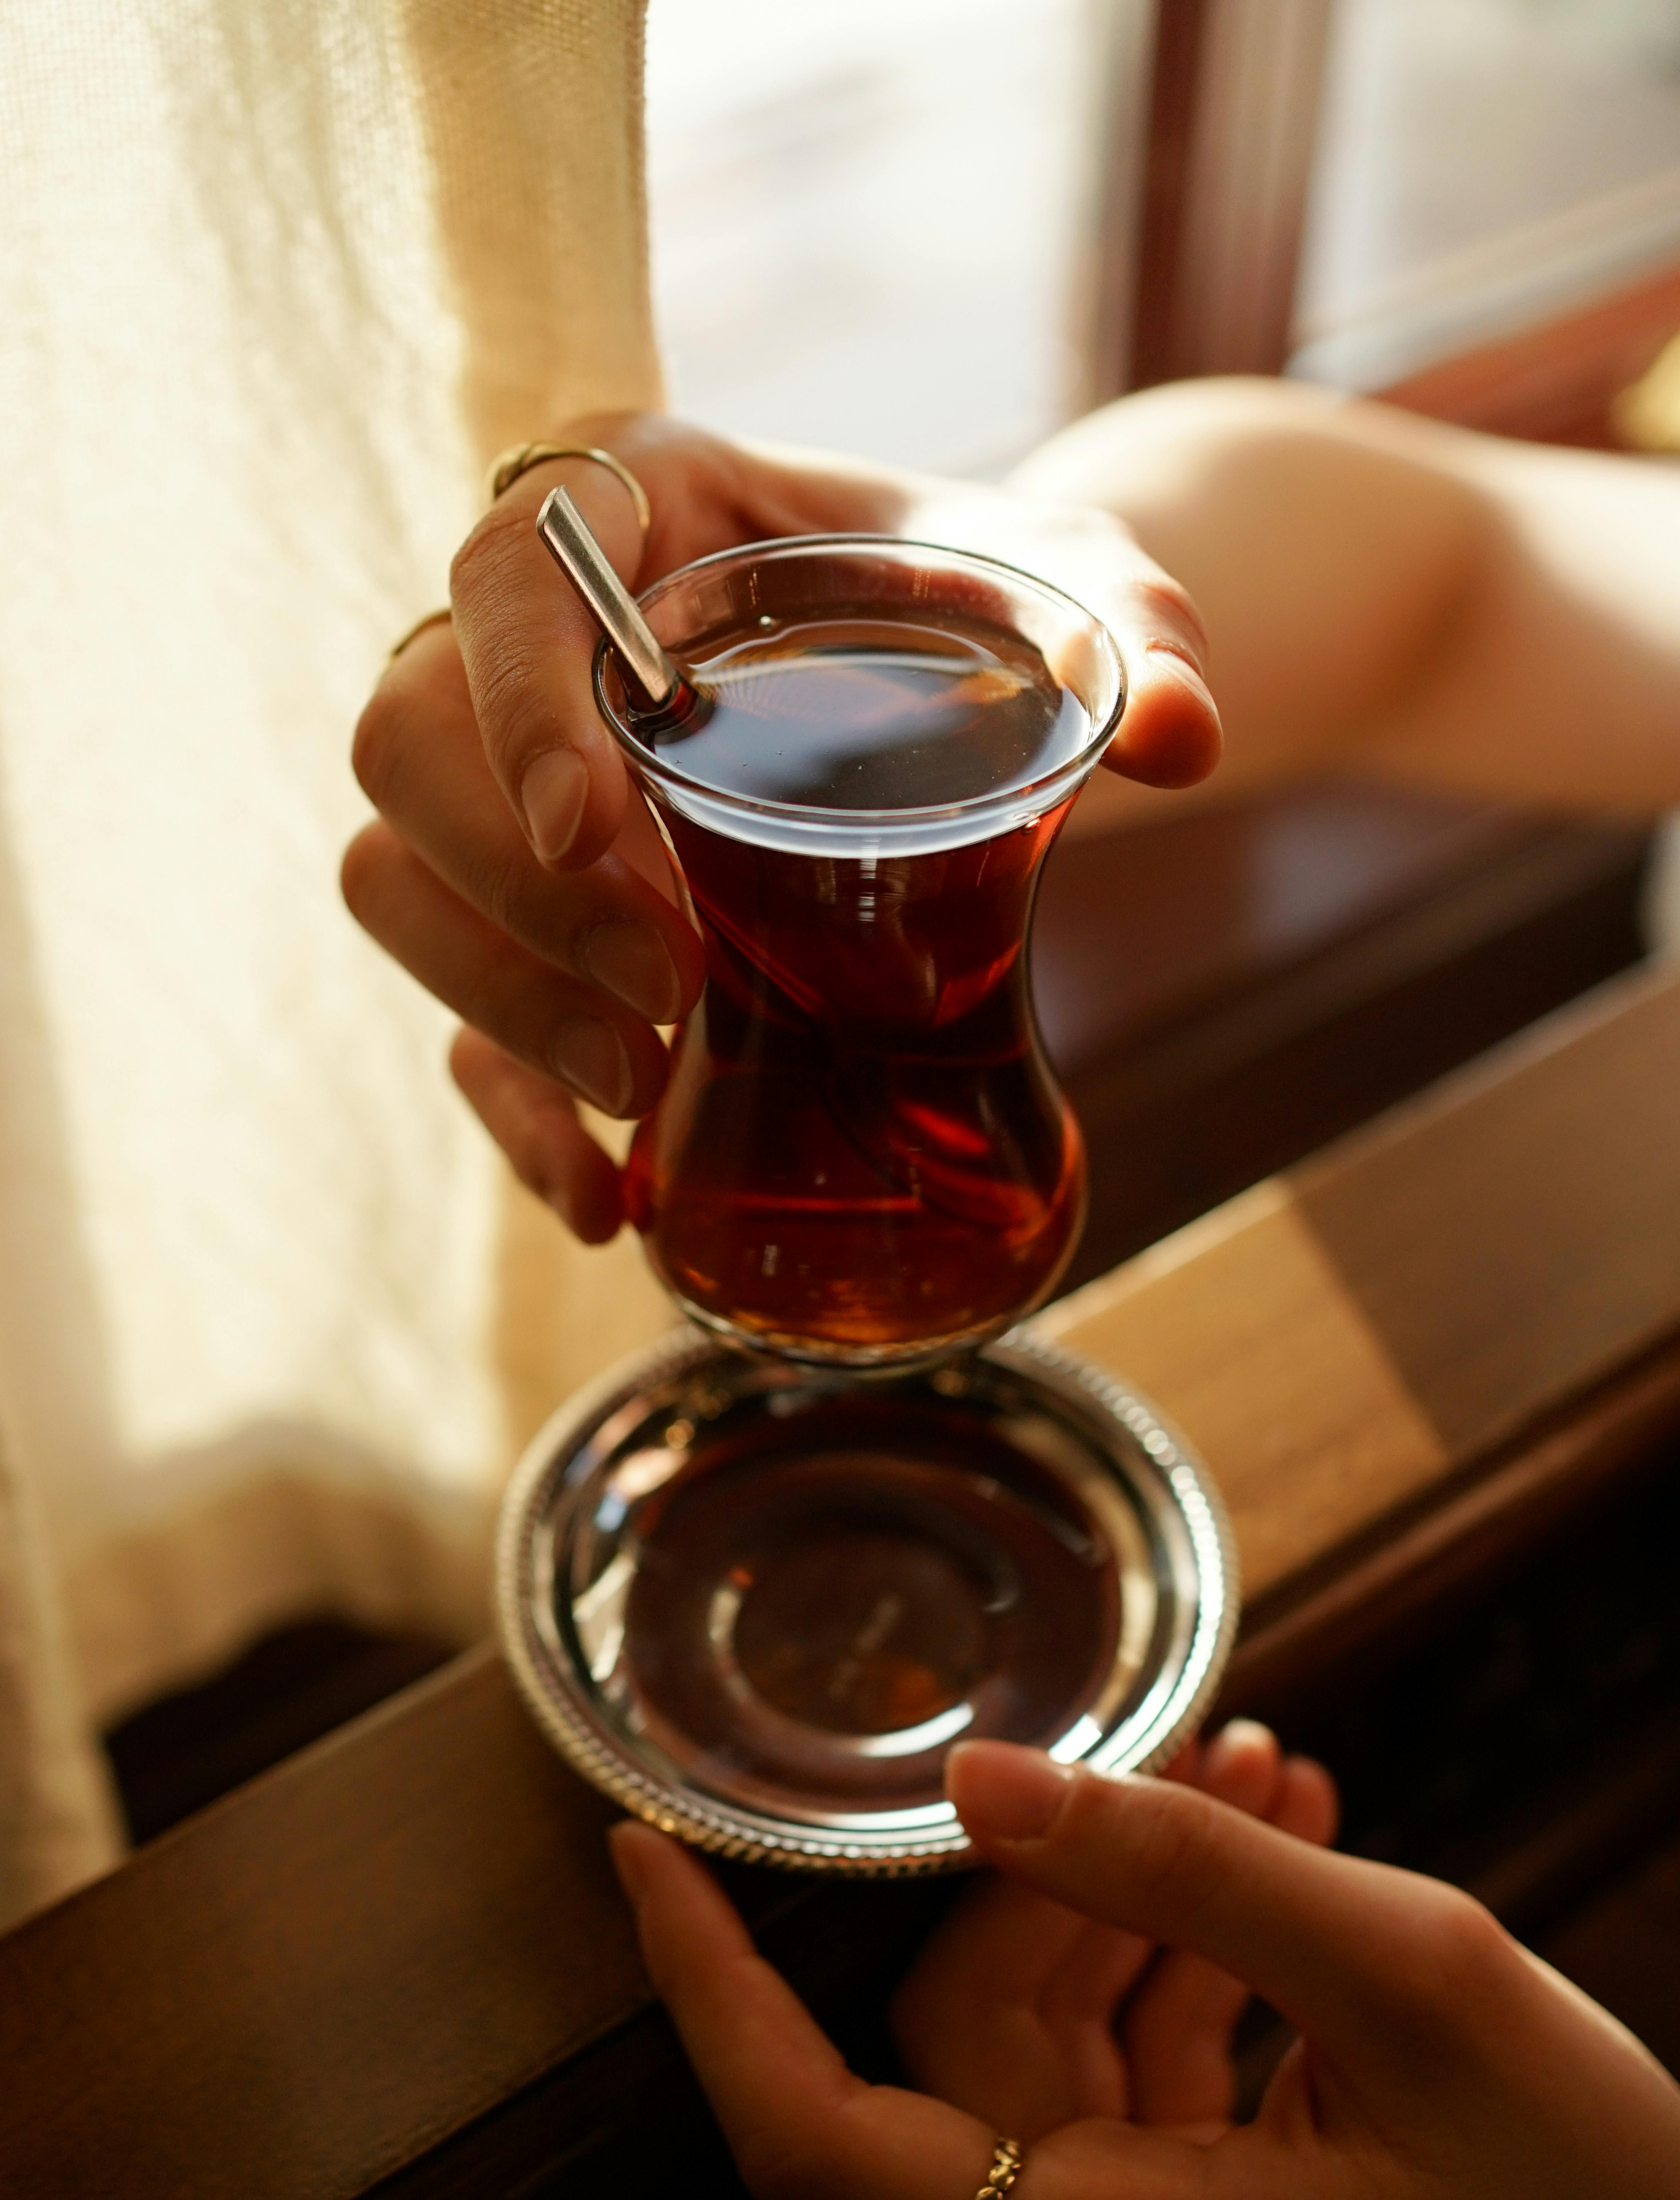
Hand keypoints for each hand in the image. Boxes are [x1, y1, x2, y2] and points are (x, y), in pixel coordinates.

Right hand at [343, 413, 1219, 1241]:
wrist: (963, 673)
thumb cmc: (994, 604)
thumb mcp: (1078, 594)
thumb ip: (1142, 637)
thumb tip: (1181, 740)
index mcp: (636, 503)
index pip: (508, 572)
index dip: (516, 704)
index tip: (595, 832)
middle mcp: (531, 636)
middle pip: (410, 744)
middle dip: (517, 890)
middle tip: (667, 990)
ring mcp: (505, 778)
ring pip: (395, 874)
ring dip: (497, 997)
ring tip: (641, 1081)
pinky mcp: (526, 908)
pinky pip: (455, 1005)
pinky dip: (510, 1107)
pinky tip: (603, 1191)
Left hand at [610, 1730, 1679, 2199]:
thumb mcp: (1412, 1978)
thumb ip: (1178, 1870)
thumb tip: (983, 1783)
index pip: (808, 2139)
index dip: (707, 1990)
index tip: (642, 1854)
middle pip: (978, 2051)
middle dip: (1060, 1876)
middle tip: (1194, 1745)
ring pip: (1066, 2067)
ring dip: (1147, 1912)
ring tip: (1264, 1782)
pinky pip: (1138, 2114)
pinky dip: (1189, 1988)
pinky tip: (1277, 1870)